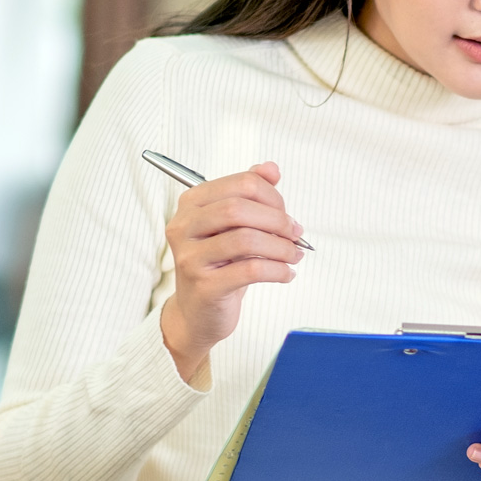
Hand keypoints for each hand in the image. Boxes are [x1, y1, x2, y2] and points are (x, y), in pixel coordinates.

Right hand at [159, 162, 304, 381]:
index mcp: (192, 204)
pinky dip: (278, 271)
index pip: (240, 184)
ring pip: (246, 239)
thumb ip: (251, 194)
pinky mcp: (204, 286)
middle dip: (278, 220)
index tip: (287, 216)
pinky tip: (287, 274)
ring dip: (281, 247)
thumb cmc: (221, 264)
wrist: (199, 312)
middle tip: (296, 235)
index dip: (273, 197)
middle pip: (239, 208)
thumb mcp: (234, 226)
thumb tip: (271, 168)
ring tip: (295, 256)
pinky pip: (251, 271)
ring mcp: (190, 257)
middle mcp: (184, 226)